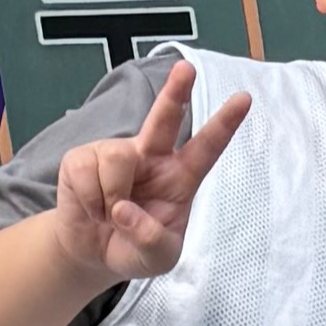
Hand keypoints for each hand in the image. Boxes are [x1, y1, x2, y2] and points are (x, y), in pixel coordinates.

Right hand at [45, 56, 250, 286]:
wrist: (94, 252)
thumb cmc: (134, 247)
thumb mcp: (158, 257)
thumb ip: (151, 239)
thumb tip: (124, 209)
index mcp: (179, 177)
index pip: (206, 148)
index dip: (224, 124)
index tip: (244, 100)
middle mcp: (150, 158)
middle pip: (165, 118)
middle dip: (174, 92)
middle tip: (186, 67)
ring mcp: (115, 153)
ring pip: (117, 158)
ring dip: (112, 196)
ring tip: (110, 214)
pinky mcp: (82, 158)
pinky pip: (86, 172)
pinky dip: (89, 199)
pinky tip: (92, 208)